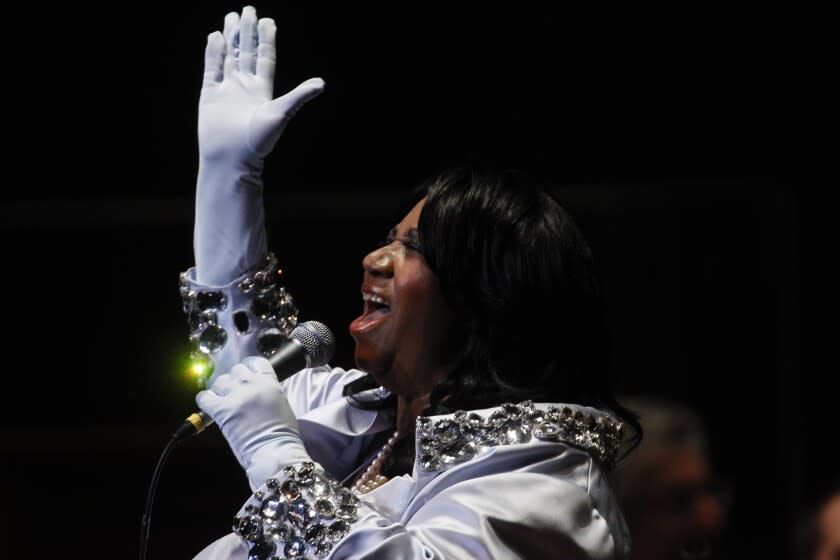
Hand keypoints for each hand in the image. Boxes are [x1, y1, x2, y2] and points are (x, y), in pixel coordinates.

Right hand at [193, 6, 323, 284]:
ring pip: (229, 57)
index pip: (265, 58)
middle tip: (248, 9)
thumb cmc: (258, 141)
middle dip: (248, 32)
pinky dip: (213, 53)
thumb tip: (322, 83)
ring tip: (231, 17)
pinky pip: (212, 69)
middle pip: (246, 53)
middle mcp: (245, 87)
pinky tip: (215, 37)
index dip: (267, 40)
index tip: (268, 20)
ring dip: (231, 38)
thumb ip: (299, 96)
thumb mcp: (281, 113)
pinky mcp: (210, 95)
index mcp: (263, 90)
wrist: (232, 158)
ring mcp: (227, 90)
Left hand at [196, 357, 310, 489]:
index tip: (246, 374)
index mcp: (270, 382)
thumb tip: (255, 389)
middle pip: (235, 370)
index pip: (255, 362)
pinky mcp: (222, 411)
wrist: (275, 452)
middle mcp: (252, 384)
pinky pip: (204, 397)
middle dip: (234, 380)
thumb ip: (268, 390)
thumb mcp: (282, 403)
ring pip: (220, 381)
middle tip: (235, 393)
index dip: (248, 367)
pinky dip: (205, 400)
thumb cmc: (283, 435)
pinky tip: (210, 407)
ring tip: (224, 401)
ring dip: (220, 390)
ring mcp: (236, 396)